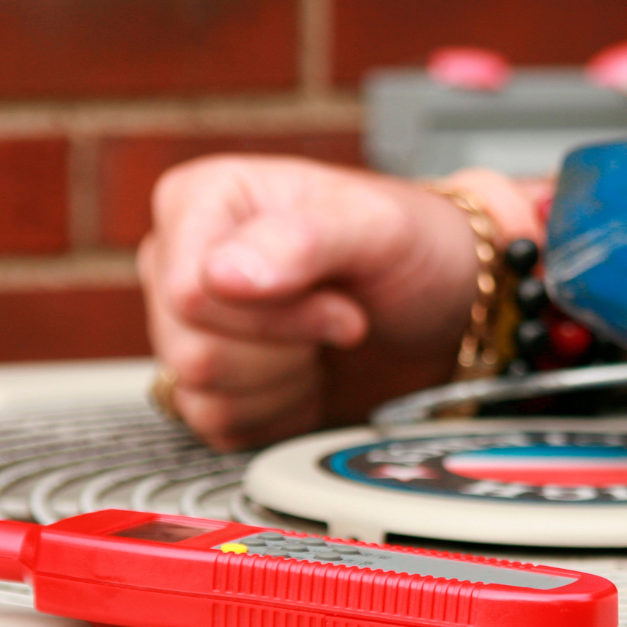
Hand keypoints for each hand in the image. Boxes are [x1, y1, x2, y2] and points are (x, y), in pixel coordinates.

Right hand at [139, 156, 537, 450]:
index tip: (340, 304)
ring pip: (198, 392)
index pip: (191, 292)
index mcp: (201, 201)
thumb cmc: (410, 250)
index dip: (274, 316)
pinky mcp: (209, 381)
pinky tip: (309, 375)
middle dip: (285, 351)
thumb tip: (221, 275)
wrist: (443, 308)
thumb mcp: (375, 226)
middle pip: (191, 350)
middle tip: (340, 321)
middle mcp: (183, 260)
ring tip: (323, 344)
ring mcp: (188, 324)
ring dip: (283, 384)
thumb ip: (302, 239)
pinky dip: (277, 413)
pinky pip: (215, 425)